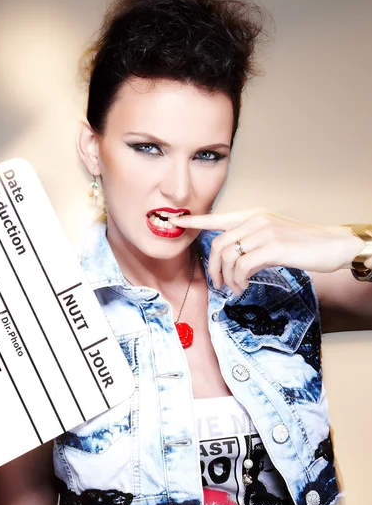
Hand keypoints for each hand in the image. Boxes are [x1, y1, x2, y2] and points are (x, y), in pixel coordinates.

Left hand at [170, 209, 364, 294]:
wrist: (332, 245)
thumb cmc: (302, 244)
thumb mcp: (271, 236)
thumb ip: (250, 240)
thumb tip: (230, 258)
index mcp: (252, 215)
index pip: (217, 217)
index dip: (193, 221)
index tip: (172, 220)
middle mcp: (255, 220)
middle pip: (218, 244)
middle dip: (213, 268)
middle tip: (218, 284)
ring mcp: (264, 232)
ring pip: (228, 257)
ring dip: (227, 279)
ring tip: (236, 288)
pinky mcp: (273, 247)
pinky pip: (242, 266)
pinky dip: (239, 280)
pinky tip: (245, 286)